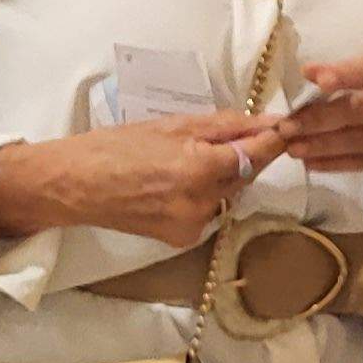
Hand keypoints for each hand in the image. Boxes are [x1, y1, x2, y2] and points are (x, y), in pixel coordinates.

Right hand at [0, 112, 286, 248]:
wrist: (75, 186)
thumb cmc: (116, 146)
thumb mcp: (172, 125)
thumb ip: (224, 126)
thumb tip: (266, 122)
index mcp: (199, 170)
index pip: (257, 154)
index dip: (275, 138)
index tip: (287, 125)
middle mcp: (202, 204)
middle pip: (246, 175)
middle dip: (244, 154)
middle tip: (229, 134)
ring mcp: (194, 226)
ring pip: (229, 194)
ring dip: (224, 175)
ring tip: (189, 157)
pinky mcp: (184, 239)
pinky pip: (210, 210)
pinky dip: (205, 194)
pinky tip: (177, 182)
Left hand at [286, 48, 362, 174]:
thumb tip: (314, 75)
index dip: (346, 73)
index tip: (314, 77)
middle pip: (361, 109)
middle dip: (318, 119)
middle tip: (284, 125)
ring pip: (362, 138)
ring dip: (322, 144)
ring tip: (291, 146)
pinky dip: (341, 162)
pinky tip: (314, 162)